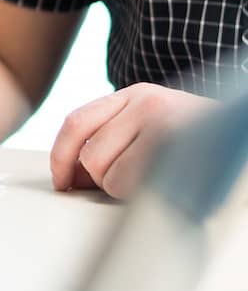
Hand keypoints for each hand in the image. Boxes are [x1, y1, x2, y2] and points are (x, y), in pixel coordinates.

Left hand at [50, 83, 214, 198]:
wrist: (244, 138)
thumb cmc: (199, 143)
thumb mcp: (154, 127)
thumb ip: (115, 140)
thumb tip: (71, 176)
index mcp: (134, 94)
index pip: (76, 123)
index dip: (60, 156)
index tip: (61, 181)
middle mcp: (144, 101)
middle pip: (89, 153)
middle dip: (99, 179)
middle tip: (127, 184)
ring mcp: (161, 120)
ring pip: (107, 173)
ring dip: (122, 189)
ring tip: (152, 183)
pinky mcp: (174, 145)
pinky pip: (131, 183)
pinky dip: (138, 196)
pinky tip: (161, 188)